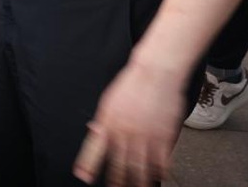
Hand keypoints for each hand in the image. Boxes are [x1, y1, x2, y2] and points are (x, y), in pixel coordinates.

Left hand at [73, 59, 185, 185]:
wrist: (156, 72)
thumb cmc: (132, 83)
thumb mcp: (109, 100)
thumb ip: (103, 119)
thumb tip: (94, 131)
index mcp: (108, 121)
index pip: (94, 148)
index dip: (88, 164)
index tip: (83, 176)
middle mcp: (125, 131)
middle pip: (119, 162)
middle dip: (116, 180)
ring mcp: (146, 136)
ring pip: (140, 166)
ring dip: (138, 181)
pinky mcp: (164, 137)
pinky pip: (162, 160)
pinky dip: (159, 171)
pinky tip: (158, 176)